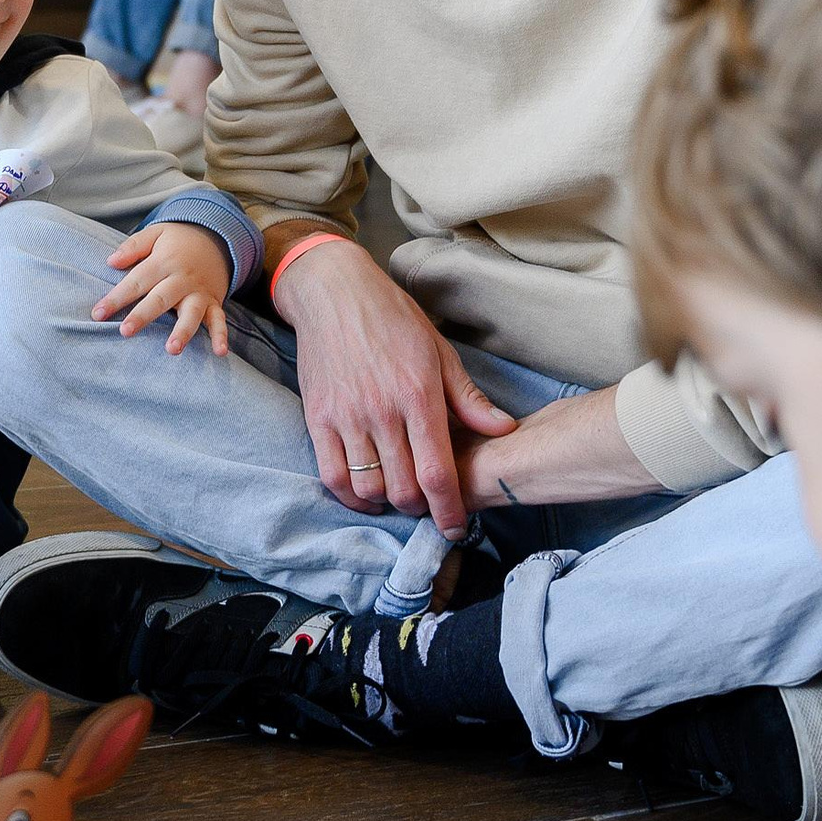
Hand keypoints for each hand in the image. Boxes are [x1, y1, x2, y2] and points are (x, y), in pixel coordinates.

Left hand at [93, 223, 230, 355]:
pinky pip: (219, 320)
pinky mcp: (214, 302)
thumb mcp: (156, 233)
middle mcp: (182, 279)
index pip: (136, 281)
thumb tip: (111, 261)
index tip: (98, 313)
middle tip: (125, 331)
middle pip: (161, 299)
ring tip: (172, 349)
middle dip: (143, 316)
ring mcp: (199, 292)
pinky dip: (221, 336)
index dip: (116, 298)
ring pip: (191, 313)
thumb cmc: (179, 241)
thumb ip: (134, 246)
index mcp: (164, 261)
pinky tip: (220, 352)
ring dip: (183, 331)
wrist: (218, 238)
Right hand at [274, 236, 515, 532]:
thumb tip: (504, 429)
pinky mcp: (317, 418)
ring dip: (386, 502)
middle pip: (403, 489)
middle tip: (427, 503)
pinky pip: (331, 475)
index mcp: (419, 396)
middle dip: (420, 508)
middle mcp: (382, 412)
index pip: (437, 472)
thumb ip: (468, 399)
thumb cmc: (393, 318)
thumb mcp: (439, 352)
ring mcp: (346, 417)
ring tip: (397, 494)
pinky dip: (350, 494)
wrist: (334, 292)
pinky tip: (364, 490)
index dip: (449, 510)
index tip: (456, 527)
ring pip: (368, 487)